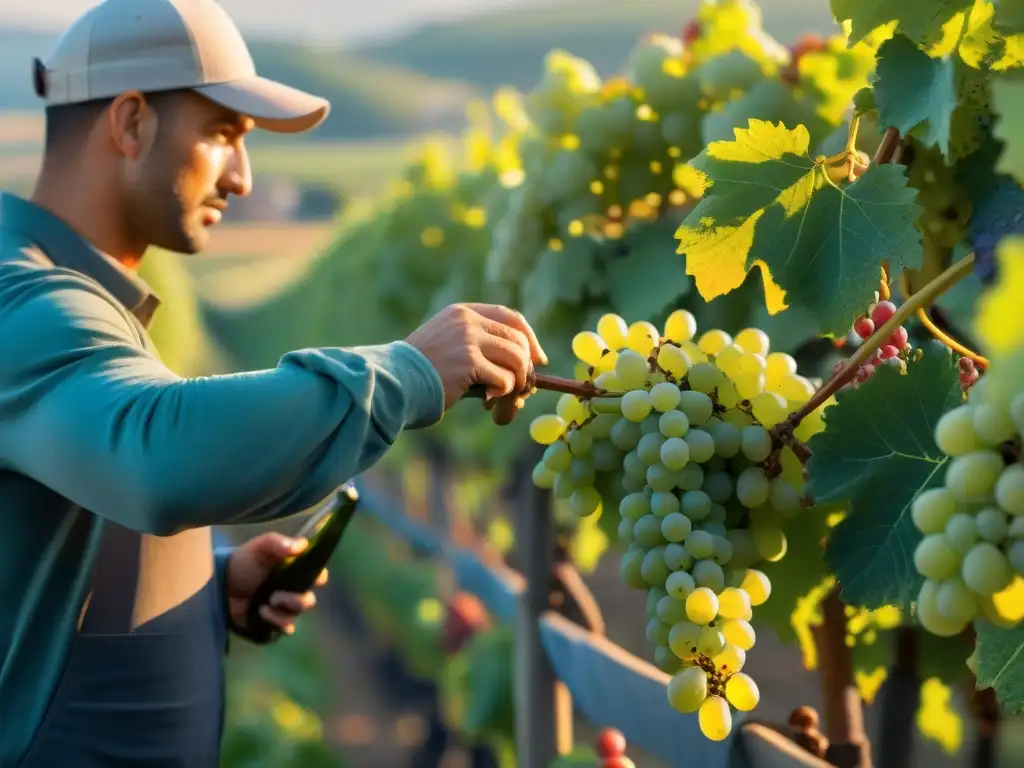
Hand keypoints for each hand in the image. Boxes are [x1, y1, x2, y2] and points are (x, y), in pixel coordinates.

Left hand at [225, 532, 327, 635]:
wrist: (222, 585)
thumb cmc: (244, 562)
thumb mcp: (260, 548)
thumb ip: (278, 543)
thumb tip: (301, 546)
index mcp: (297, 570)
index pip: (319, 575)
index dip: (318, 578)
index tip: (308, 579)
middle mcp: (294, 590)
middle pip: (309, 600)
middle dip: (295, 600)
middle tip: (275, 596)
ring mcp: (284, 607)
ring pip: (296, 614)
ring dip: (282, 612)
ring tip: (263, 606)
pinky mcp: (274, 622)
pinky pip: (286, 628)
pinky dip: (276, 623)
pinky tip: (262, 614)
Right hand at [406, 303, 547, 407]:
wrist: (392, 383)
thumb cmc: (418, 375)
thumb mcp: (447, 348)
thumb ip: (477, 349)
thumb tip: (522, 373)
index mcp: (462, 312)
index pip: (510, 317)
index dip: (530, 338)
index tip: (538, 359)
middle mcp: (467, 320)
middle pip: (517, 339)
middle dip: (526, 366)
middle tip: (523, 389)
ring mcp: (468, 338)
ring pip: (516, 358)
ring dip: (516, 383)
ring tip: (501, 398)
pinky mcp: (469, 361)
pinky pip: (505, 379)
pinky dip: (502, 394)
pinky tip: (487, 401)